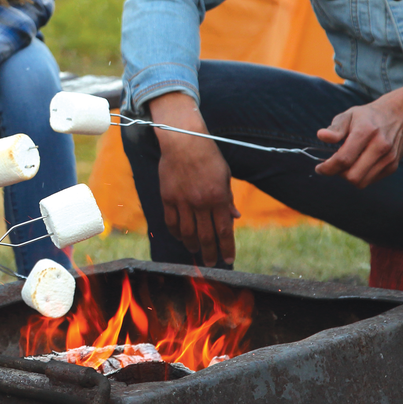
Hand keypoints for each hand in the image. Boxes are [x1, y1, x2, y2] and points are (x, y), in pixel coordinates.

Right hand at [148, 92, 238, 266]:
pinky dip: (176, 233)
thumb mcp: (225, 176)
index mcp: (218, 197)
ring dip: (192, 246)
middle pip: (206, 237)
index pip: (224, 230)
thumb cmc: (208, 156)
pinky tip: (181, 237)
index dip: (227, 248)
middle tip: (211, 263)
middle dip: (210, 253)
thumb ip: (228, 198)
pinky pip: (171, 222)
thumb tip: (235, 217)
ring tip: (196, 251)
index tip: (228, 260)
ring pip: (187, 233)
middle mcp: (201, 202)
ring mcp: (182, 201)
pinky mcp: (167, 197)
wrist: (184, 140)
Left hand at [315, 84, 402, 187]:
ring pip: (362, 182)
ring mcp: (389, 158)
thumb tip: (322, 136)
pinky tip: (358, 163)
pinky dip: (360, 176)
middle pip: (353, 176)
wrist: (398, 116)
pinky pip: (370, 181)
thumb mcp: (348, 115)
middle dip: (338, 173)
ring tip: (346, 163)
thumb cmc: (367, 117)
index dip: (328, 167)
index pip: (343, 159)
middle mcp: (380, 146)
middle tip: (333, 164)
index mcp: (366, 131)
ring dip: (349, 176)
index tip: (319, 168)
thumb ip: (335, 128)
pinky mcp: (393, 166)